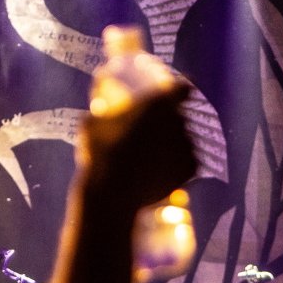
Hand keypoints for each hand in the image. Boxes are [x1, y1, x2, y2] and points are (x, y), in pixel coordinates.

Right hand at [77, 84, 196, 211]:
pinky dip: (181, 166)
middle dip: (172, 123)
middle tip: (156, 132)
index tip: (176, 95)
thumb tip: (97, 106)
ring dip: (177, 145)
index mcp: (160, 104)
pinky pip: (189, 163)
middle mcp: (179, 122)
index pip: (183, 88)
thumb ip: (100, 112)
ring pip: (186, 141)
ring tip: (157, 156)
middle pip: (181, 118)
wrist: (113, 194)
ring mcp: (187, 147)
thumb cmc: (100, 154)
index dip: (181, 90)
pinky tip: (167, 170)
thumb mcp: (91, 124)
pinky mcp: (191, 170)